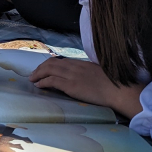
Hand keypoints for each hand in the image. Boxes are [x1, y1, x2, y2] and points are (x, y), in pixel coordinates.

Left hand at [29, 58, 143, 118]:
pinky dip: (43, 82)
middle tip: (33, 74)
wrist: (119, 90)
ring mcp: (72, 76)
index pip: (61, 61)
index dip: (49, 64)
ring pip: (49, 70)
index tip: (44, 68)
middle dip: (40, 68)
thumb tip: (83, 76)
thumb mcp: (98, 72)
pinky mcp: (71, 86)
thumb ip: (88, 71)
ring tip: (32, 79)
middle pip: (51, 63)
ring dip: (38, 74)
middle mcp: (75, 67)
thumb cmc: (113, 84)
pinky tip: (38, 85)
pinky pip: (52, 81)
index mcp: (81, 63)